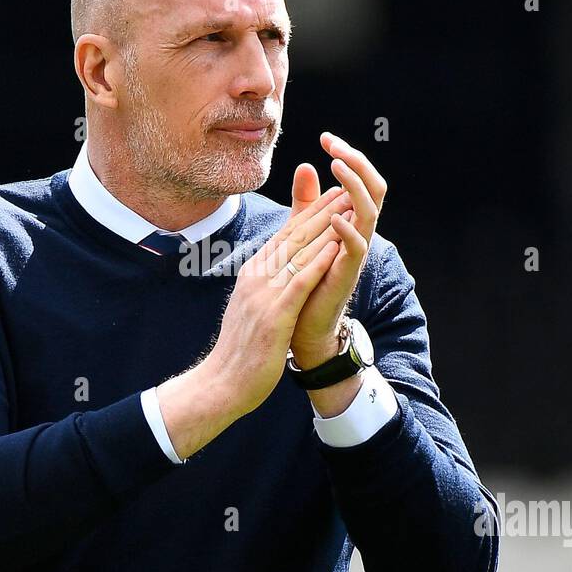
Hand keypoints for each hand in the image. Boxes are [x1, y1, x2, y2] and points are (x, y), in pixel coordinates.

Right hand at [155, 185, 356, 459]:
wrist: (222, 383)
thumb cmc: (239, 350)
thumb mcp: (250, 308)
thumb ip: (262, 285)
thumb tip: (271, 270)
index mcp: (252, 274)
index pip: (283, 236)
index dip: (308, 213)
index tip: (328, 196)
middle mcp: (256, 277)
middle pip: (292, 236)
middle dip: (321, 211)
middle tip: (344, 189)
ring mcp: (264, 294)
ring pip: (299, 252)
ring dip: (327, 228)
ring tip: (349, 208)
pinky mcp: (275, 314)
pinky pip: (301, 281)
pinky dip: (321, 260)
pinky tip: (338, 246)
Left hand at [288, 131, 387, 368]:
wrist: (301, 323)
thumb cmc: (304, 277)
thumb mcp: (303, 231)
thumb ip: (307, 201)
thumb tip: (307, 165)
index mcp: (350, 220)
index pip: (359, 180)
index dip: (348, 156)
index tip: (325, 138)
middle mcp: (358, 232)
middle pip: (374, 189)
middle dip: (356, 163)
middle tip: (334, 146)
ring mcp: (355, 253)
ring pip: (369, 212)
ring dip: (355, 186)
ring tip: (337, 165)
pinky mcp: (347, 273)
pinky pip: (357, 248)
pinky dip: (349, 230)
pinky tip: (335, 216)